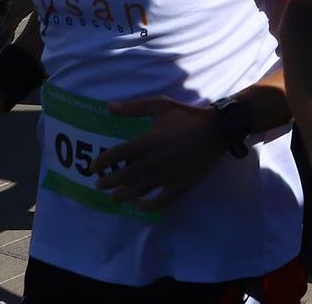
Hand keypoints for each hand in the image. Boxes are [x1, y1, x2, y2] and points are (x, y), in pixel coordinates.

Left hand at [90, 96, 229, 210]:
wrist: (216, 130)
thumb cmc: (187, 116)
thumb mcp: (161, 106)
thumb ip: (134, 108)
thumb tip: (109, 106)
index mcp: (147, 141)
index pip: (117, 155)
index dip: (102, 162)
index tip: (94, 167)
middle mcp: (153, 161)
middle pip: (123, 176)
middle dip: (108, 183)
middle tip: (100, 185)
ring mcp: (167, 175)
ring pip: (138, 191)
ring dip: (122, 196)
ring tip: (115, 197)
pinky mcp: (180, 185)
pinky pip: (160, 202)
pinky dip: (148, 206)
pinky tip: (140, 205)